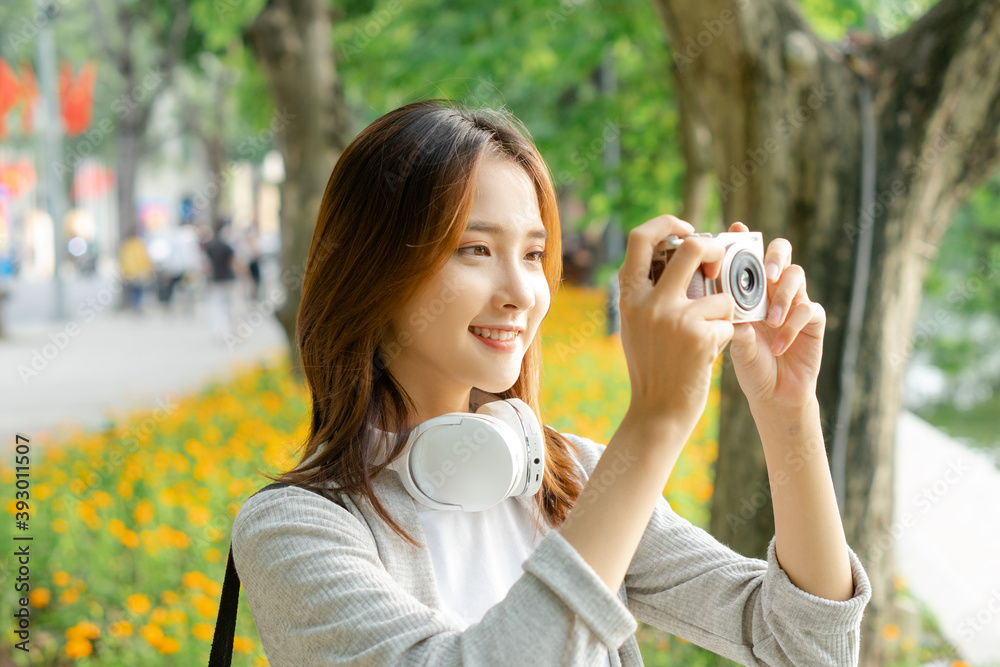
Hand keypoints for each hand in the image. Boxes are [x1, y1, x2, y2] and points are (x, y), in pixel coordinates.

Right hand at [617, 215, 735, 435]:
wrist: (658, 410)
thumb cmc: (654, 366)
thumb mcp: (638, 323)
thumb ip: (652, 291)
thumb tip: (684, 250)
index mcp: (630, 295)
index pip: (640, 237)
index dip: (668, 224)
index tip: (688, 229)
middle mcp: (649, 302)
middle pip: (693, 247)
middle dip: (716, 249)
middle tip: (721, 262)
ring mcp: (675, 318)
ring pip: (721, 293)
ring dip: (724, 312)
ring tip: (709, 334)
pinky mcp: (700, 336)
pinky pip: (729, 321)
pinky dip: (726, 336)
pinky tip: (710, 354)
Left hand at [726, 222, 825, 408]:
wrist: (773, 395)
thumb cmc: (749, 365)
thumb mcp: (734, 342)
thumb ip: (732, 321)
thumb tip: (728, 305)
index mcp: (750, 289)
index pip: (748, 256)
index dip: (744, 239)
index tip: (735, 230)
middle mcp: (774, 289)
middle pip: (781, 251)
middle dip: (774, 255)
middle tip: (768, 273)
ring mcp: (795, 302)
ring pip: (798, 275)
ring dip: (783, 296)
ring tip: (769, 321)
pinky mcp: (814, 320)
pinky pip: (809, 310)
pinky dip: (792, 326)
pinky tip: (778, 346)